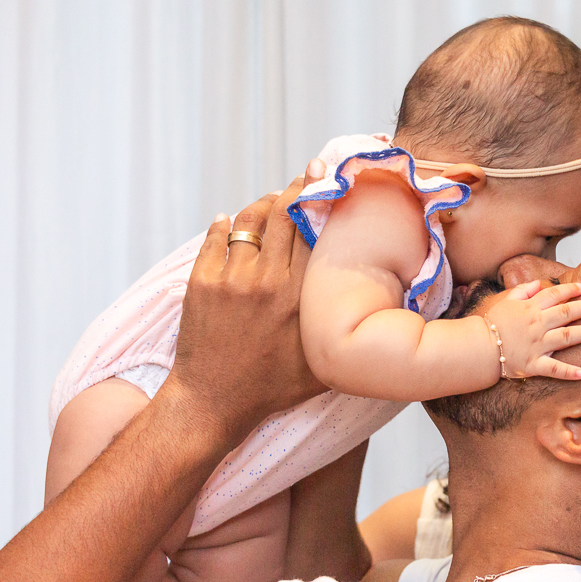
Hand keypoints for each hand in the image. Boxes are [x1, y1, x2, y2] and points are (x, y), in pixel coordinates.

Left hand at [168, 161, 329, 435]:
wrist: (214, 402)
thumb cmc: (273, 388)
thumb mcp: (322, 363)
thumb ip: (345, 331)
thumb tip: (379, 311)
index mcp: (300, 297)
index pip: (315, 230)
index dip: (324, 199)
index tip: (330, 182)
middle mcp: (268, 281)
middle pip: (285, 213)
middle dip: (297, 189)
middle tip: (306, 178)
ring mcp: (231, 278)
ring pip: (251, 219)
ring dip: (265, 203)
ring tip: (274, 201)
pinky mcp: (201, 281)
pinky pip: (217, 235)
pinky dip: (226, 223)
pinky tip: (232, 221)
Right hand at [485, 281, 580, 379]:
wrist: (478, 347)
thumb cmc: (491, 324)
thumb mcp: (505, 302)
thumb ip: (523, 291)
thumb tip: (538, 284)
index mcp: (530, 309)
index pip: (553, 295)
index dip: (569, 290)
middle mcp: (537, 325)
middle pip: (566, 313)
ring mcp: (537, 345)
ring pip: (566, 337)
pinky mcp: (533, 364)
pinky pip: (553, 369)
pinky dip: (568, 372)